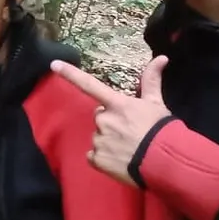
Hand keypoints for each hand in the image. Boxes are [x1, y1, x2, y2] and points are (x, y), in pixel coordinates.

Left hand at [50, 57, 173, 186]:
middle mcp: (104, 120)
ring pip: (98, 137)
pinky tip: (120, 160)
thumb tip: (161, 57)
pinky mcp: (97, 160)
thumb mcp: (156, 103)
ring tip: (128, 148)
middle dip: (110, 122)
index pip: (90, 85)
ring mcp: (99, 140)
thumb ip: (152, 80)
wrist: (165, 161)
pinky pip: (93, 156)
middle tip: (129, 131)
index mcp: (116, 104)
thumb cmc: (161, 130)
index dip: (70, 74)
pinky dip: (103, 159)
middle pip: (100, 116)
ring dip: (108, 141)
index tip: (53, 64)